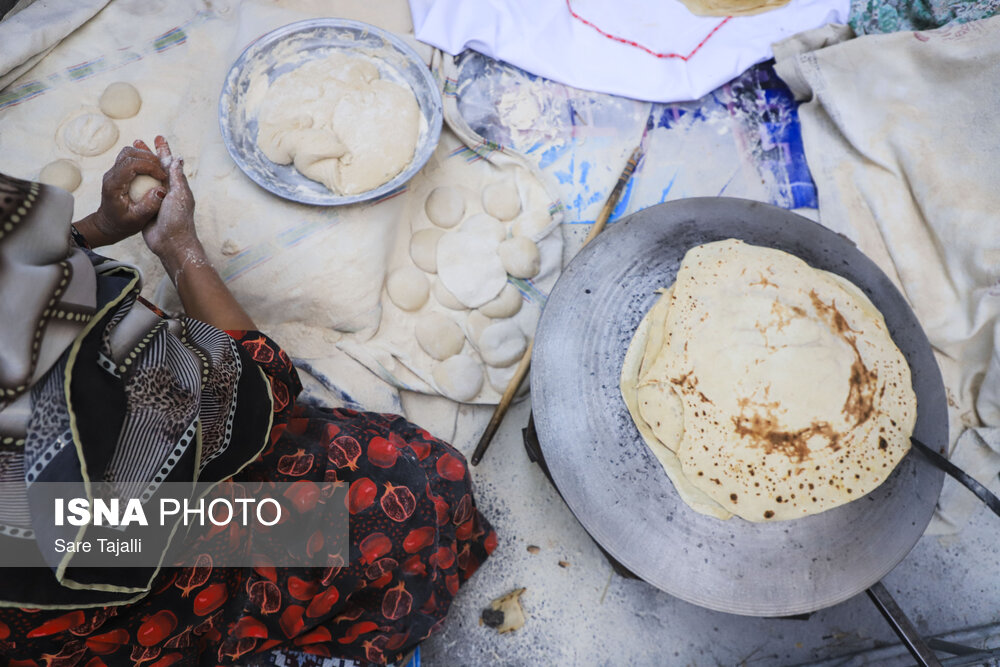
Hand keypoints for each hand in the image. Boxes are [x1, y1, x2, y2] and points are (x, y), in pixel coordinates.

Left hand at [92, 140, 167, 242]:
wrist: (109, 224)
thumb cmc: (122, 223)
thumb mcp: (137, 220)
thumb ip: (149, 206)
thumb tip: (161, 190)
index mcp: (114, 185)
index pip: (131, 164)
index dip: (150, 166)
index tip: (162, 176)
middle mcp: (111, 175)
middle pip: (129, 153)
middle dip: (149, 158)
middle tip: (162, 169)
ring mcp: (114, 171)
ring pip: (129, 152)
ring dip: (146, 156)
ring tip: (159, 168)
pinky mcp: (119, 171)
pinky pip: (131, 158)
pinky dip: (144, 159)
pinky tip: (153, 169)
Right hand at [142, 136, 203, 279]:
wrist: (170, 242)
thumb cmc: (178, 219)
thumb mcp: (179, 195)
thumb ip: (177, 177)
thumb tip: (177, 158)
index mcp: (177, 186)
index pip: (168, 163)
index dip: (162, 150)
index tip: (157, 137)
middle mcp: (167, 190)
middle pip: (156, 167)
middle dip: (148, 153)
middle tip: (138, 140)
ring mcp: (156, 198)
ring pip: (146, 176)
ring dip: (139, 164)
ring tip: (130, 152)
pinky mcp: (146, 206)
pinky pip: (139, 190)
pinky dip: (133, 179)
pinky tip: (126, 174)